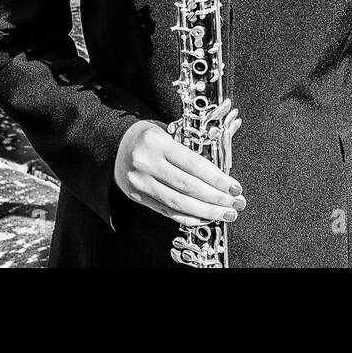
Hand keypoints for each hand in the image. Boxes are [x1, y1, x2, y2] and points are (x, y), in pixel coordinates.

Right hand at [114, 113, 243, 227]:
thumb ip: (192, 150)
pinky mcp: (137, 196)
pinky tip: (203, 219)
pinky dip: (187, 217)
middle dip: (216, 199)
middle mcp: (147, 163)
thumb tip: (223, 174)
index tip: (235, 188)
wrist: (116, 144)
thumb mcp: (169, 133)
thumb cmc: (149, 137)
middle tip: (235, 205)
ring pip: (178, 203)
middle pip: (188, 187)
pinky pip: (166, 211)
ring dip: (206, 212)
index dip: (217, 179)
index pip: (194, 165)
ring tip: (225, 215)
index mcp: (157, 142)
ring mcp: (140, 182)